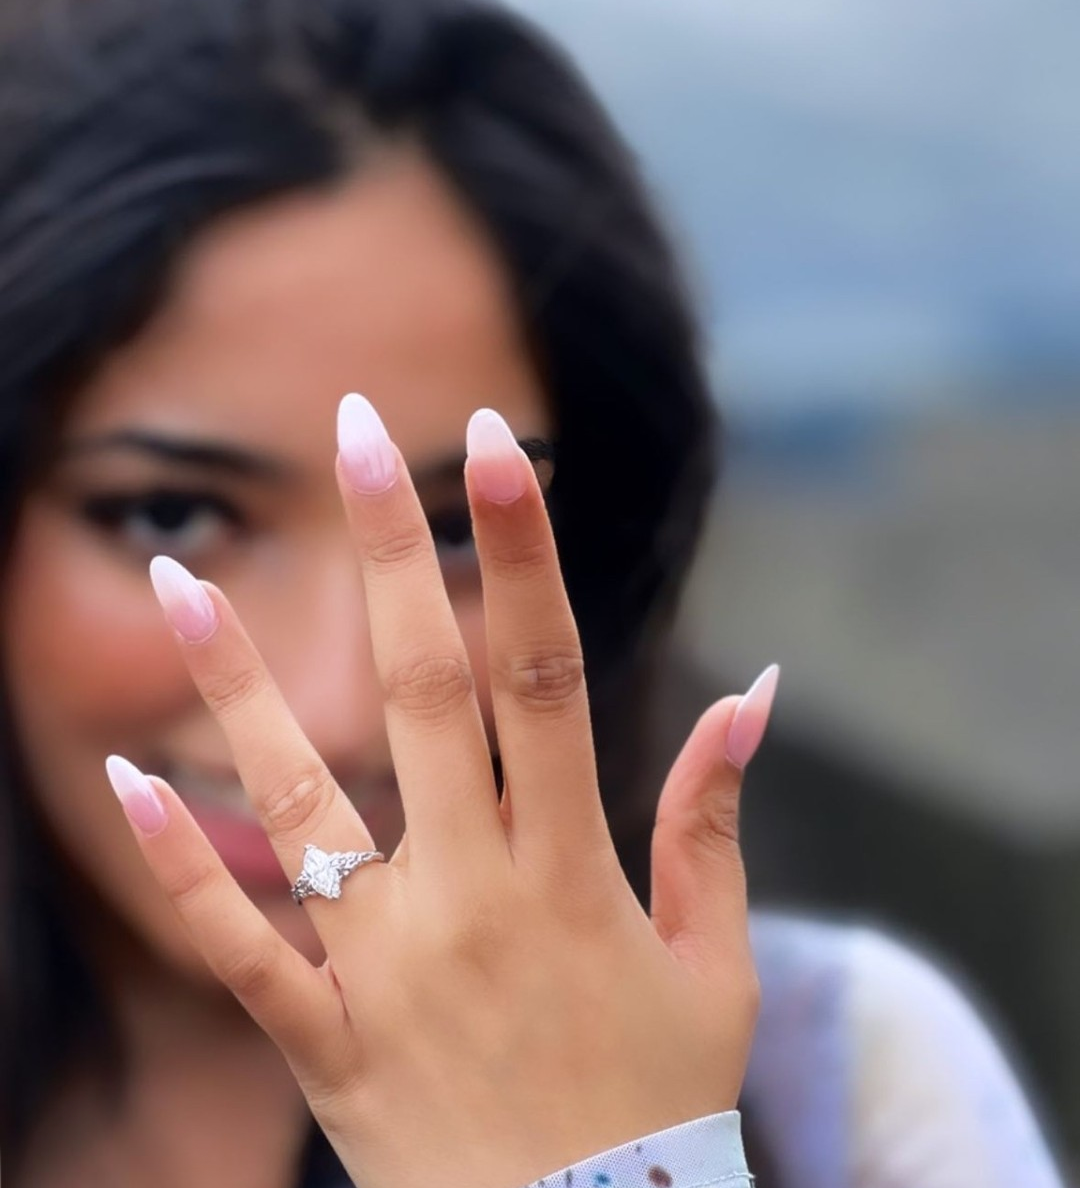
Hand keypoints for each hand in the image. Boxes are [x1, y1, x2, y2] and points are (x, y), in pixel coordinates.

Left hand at [106, 395, 767, 1187]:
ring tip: (179, 576)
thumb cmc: (661, 1101)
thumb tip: (752, 691)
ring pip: (299, 801)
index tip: (493, 446)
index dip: (521, 552)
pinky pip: (240, 943)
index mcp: (575, 870)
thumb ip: (717, 819)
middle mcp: (472, 898)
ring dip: (237, 683)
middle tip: (356, 432)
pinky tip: (119, 772)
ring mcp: (387, 967)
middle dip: (395, 553)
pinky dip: (182, 863)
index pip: (544, 675)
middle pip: (424, 696)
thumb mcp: (718, 961)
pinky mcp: (325, 1038)